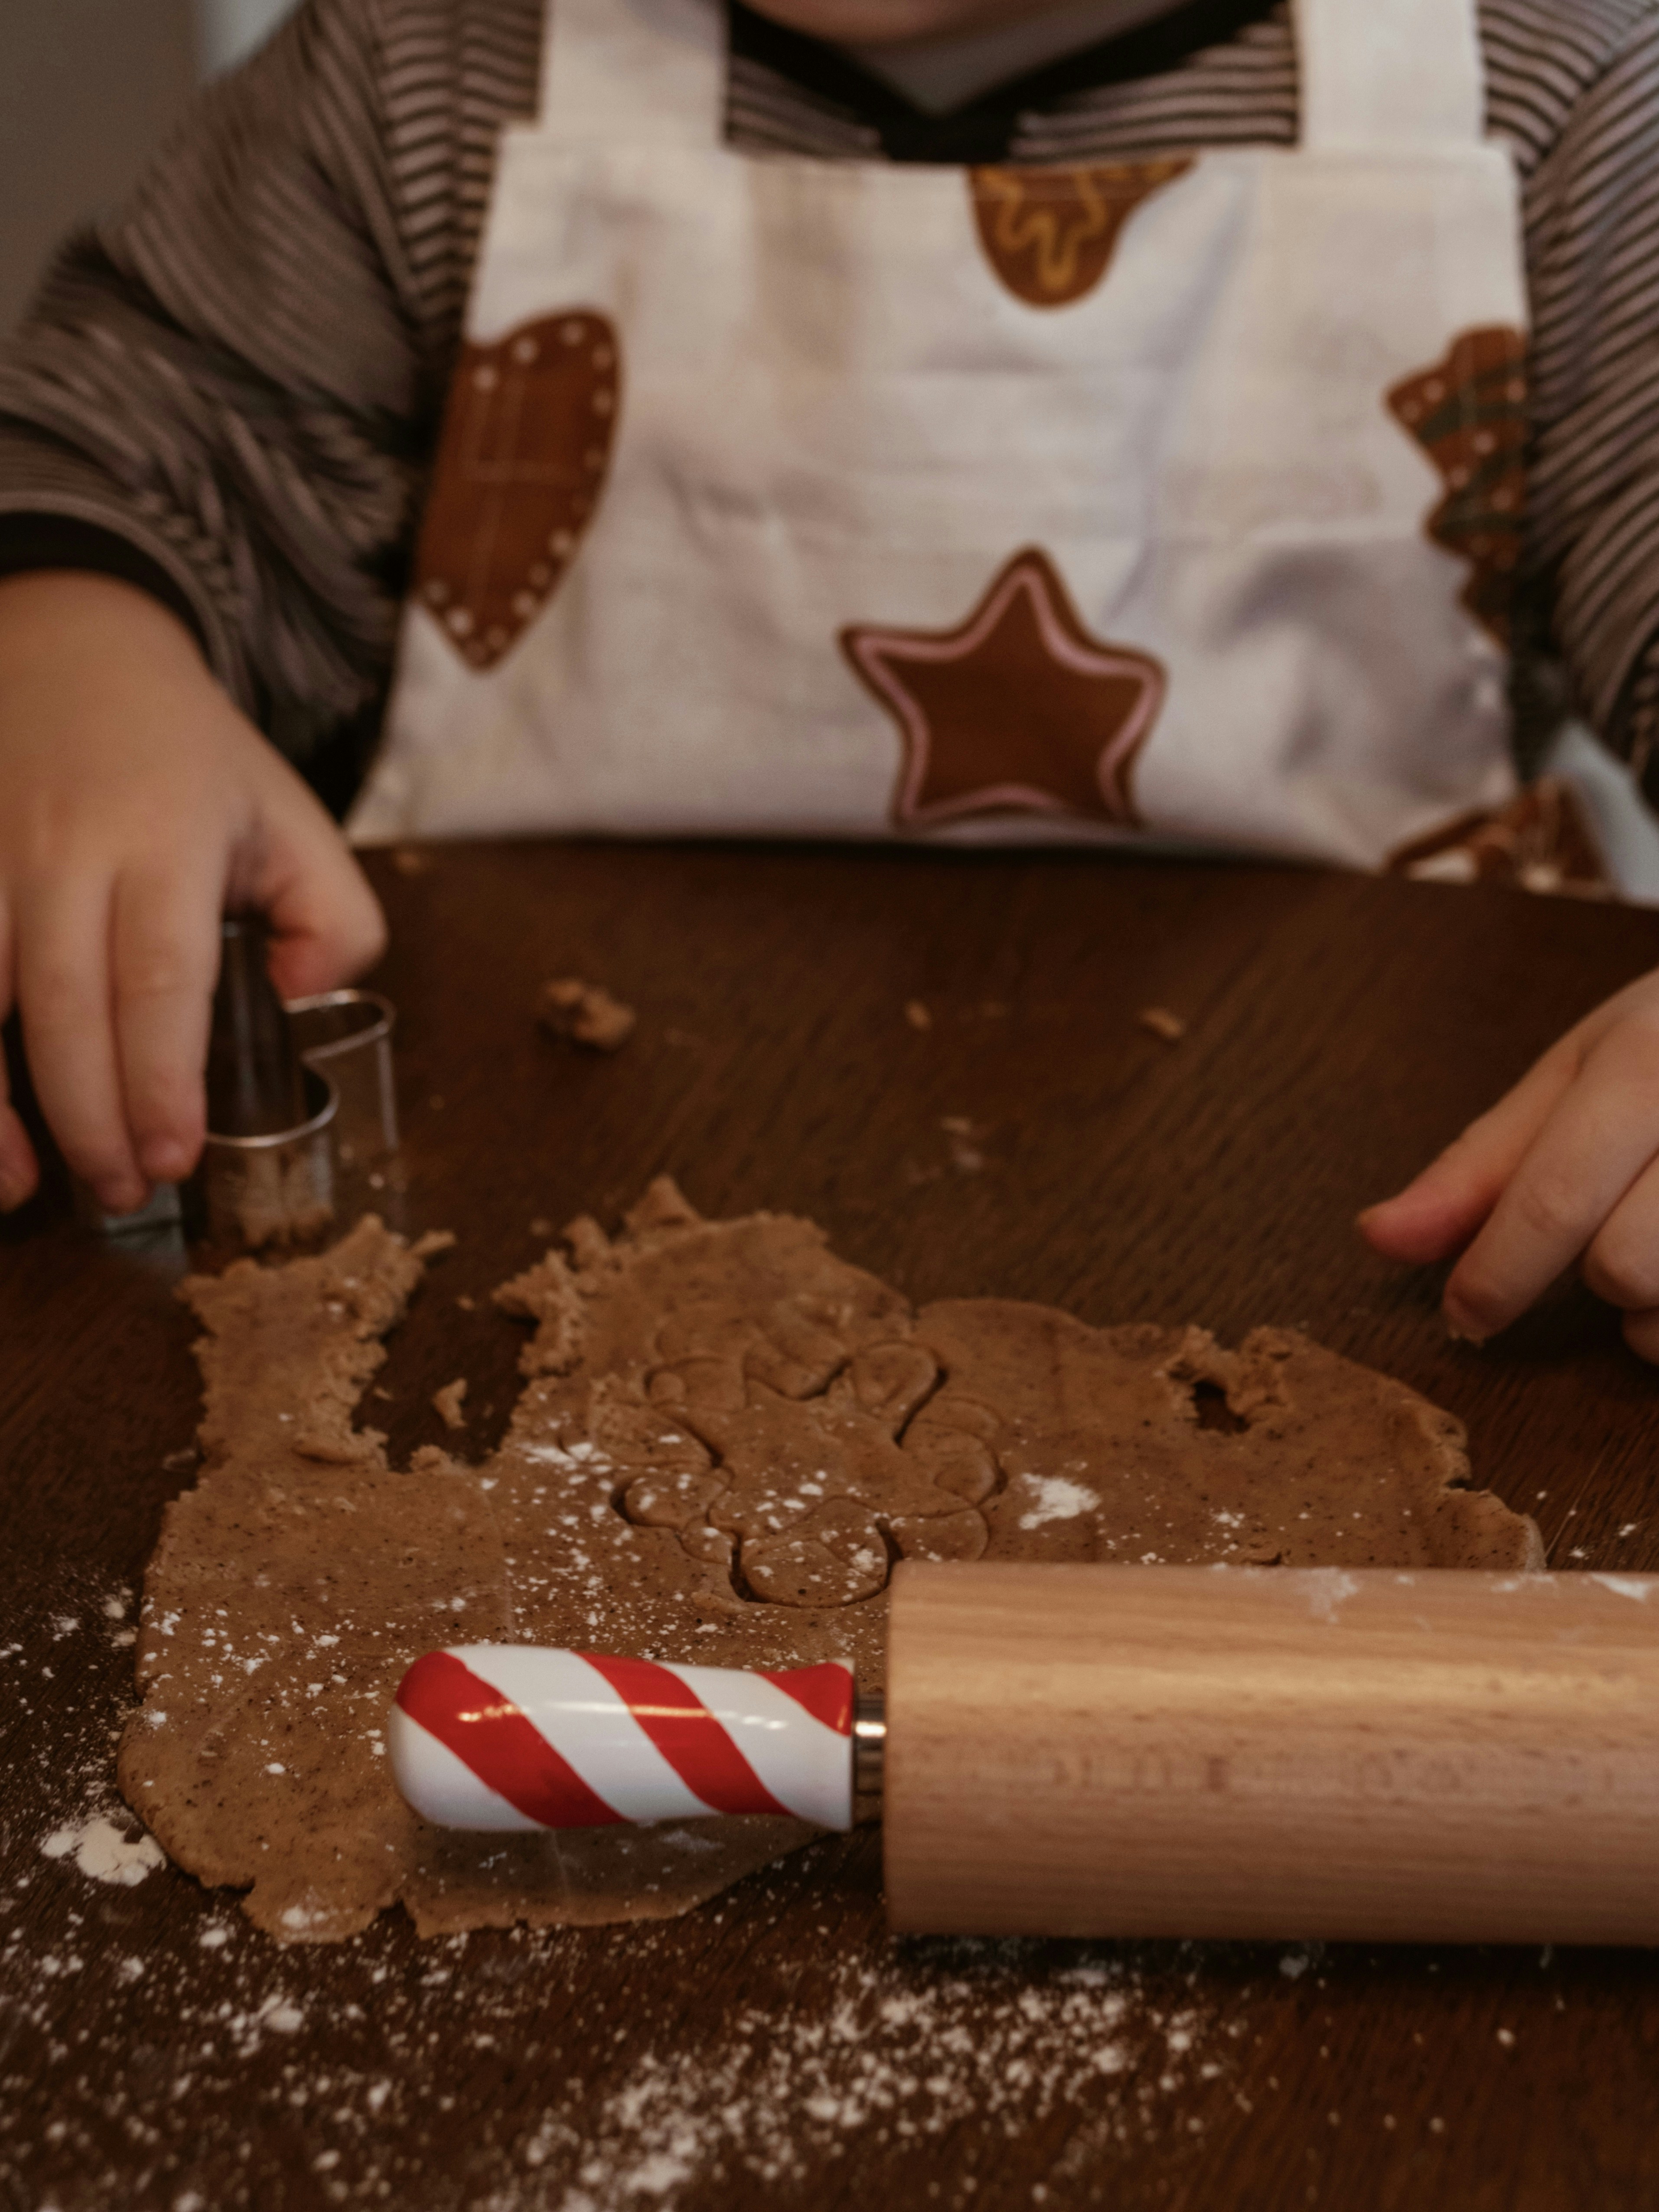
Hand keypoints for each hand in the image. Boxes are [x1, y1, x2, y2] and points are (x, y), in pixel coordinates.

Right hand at [0, 572, 384, 1214]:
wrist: (73, 648)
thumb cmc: (192, 759)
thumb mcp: (293, 818)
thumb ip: (334, 916)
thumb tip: (299, 998)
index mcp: (164, 838)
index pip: (159, 977)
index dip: (159, 1078)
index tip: (170, 1158)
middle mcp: (60, 847)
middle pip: (62, 1004)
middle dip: (87, 1115)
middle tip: (120, 1193)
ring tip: (17, 1189)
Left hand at [1359, 965, 1658, 1359]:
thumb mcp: (1580, 1074)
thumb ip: (1482, 1164)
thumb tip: (1377, 1238)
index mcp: (1649, 1059)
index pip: (1555, 1196)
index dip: (1495, 1273)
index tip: (1463, 1315)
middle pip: (1623, 1264)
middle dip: (1592, 1269)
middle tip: (1609, 1226)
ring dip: (1650, 1312)